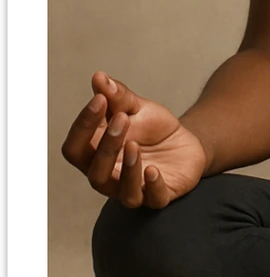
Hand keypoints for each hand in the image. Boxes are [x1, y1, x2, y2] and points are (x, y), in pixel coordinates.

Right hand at [60, 71, 207, 208]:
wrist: (187, 144)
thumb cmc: (154, 129)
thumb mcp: (138, 109)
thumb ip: (118, 97)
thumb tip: (98, 76)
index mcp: (96, 155)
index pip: (75, 147)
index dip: (83, 125)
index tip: (99, 99)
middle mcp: (110, 177)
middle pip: (95, 170)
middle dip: (107, 144)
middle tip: (121, 118)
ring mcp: (134, 189)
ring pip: (122, 190)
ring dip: (128, 168)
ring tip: (135, 145)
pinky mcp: (161, 195)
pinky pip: (154, 199)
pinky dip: (153, 186)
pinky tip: (153, 170)